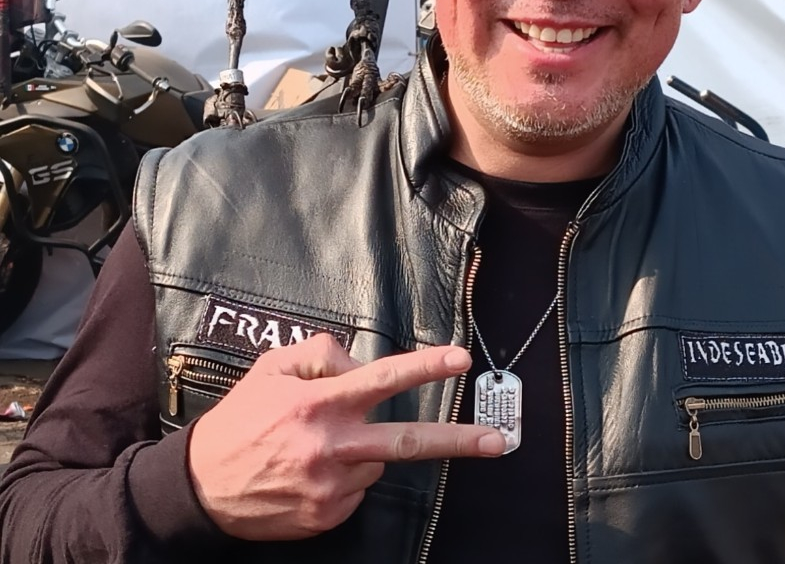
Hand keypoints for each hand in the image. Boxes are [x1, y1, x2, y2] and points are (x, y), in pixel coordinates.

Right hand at [187, 332, 504, 539]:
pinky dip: (346, 477)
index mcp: (319, 402)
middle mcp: (331, 445)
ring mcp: (330, 487)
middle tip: (498, 441)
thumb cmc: (241, 418)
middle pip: (408, 442)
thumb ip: (321, 354)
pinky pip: (356, 491)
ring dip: (365, 450)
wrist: (200, 486)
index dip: (426, 367)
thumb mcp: (273, 367)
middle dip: (458, 441)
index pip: (383, 378)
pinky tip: (312, 472)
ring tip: (321, 447)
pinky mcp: (325, 516)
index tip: (461, 359)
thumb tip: (359, 365)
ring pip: (377, 462)